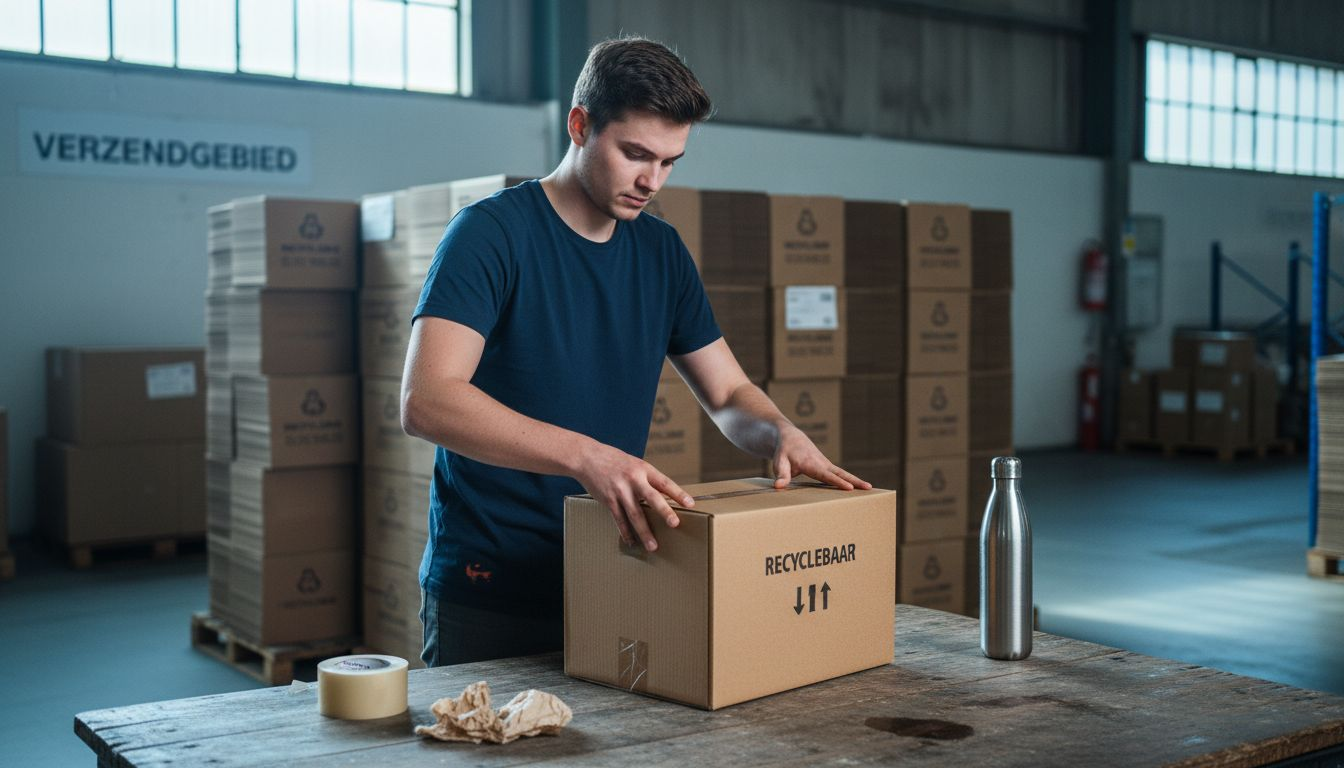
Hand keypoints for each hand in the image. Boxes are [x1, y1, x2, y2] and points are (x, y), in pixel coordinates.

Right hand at [574, 441, 694, 551]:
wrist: (588, 457)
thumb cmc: (614, 461)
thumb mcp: (635, 464)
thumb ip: (647, 479)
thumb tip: (663, 498)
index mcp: (643, 469)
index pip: (664, 482)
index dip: (678, 493)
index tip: (690, 504)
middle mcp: (633, 479)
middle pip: (652, 497)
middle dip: (664, 512)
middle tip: (675, 524)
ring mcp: (620, 490)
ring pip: (635, 514)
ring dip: (644, 532)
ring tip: (653, 546)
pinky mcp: (608, 499)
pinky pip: (619, 519)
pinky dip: (626, 532)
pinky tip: (631, 542)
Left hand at [772, 422, 872, 490]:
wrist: (789, 437)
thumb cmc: (783, 451)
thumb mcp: (779, 462)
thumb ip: (781, 475)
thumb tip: (778, 486)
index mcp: (811, 463)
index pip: (826, 475)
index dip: (837, 482)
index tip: (849, 488)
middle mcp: (821, 463)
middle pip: (841, 473)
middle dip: (854, 480)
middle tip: (868, 488)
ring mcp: (825, 464)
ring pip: (843, 473)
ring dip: (855, 480)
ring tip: (869, 489)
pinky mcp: (826, 466)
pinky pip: (839, 473)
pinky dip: (849, 479)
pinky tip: (856, 488)